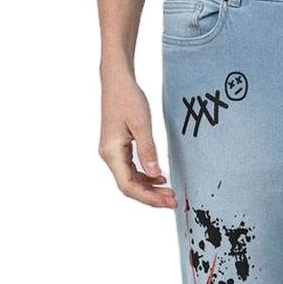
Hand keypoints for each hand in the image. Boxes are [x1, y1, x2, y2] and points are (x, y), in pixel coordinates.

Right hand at [98, 70, 176, 208]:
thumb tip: (155, 174)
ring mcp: (113, 153)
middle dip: (151, 196)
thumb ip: (148, 150)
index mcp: (111, 152)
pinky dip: (146, 177)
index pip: (128, 185)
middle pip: (130, 187)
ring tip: (169, 193)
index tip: (166, 202)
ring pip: (131, 180)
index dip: (148, 197)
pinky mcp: (119, 149)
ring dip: (150, 188)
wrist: (117, 81)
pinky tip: (160, 178)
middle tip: (173, 202)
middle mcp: (109, 156)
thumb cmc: (127, 98)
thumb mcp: (141, 124)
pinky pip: (132, 170)